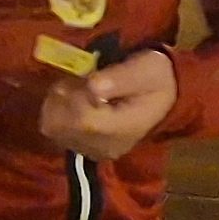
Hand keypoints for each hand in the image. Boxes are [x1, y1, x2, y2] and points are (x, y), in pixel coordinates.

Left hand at [42, 46, 178, 160]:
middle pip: (60, 126)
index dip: (74, 94)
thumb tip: (92, 86)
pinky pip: (56, 131)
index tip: (86, 77)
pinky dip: (58, 111)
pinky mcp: (84, 147)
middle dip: (62, 97)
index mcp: (121, 129)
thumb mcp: (144, 69)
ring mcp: (92, 150)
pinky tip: (76, 100)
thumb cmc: (155, 78)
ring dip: (57, 103)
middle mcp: (103, 147)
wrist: (165, 97)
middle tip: (80, 79)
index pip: (81, 119)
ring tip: (79, 89)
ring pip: (52, 128)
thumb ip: (119, 78)